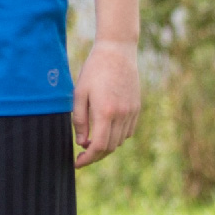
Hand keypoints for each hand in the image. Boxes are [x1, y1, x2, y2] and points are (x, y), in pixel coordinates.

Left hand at [72, 37, 140, 166]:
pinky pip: (128, 131)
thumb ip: (79, 120)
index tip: (77, 163)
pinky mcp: (137, 107)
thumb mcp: (79, 93)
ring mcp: (132, 111)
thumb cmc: (94, 70)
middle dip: (96, 156)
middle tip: (82, 155)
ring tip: (92, 141)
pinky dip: (117, 136)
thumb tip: (81, 142)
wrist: (117, 51)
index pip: (99, 146)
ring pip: (120, 141)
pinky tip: (106, 130)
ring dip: (106, 146)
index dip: (88, 159)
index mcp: (105, 112)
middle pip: (110, 147)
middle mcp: (122, 114)